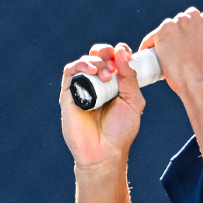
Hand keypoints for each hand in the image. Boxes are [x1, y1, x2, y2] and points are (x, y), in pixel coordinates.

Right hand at [59, 43, 145, 169]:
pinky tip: (93, 70)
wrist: (105, 152)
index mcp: (113, 84)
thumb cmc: (120, 130)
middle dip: (105, 51)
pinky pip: (70, 72)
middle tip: (113, 60)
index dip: (117, 52)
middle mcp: (97, 84)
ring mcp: (82, 88)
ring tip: (106, 74)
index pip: (113, 60)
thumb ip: (129, 77)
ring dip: (96, 60)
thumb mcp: (133, 101)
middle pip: (96, 56)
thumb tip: (122, 51)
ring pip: (84, 62)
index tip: (125, 50)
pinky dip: (80, 66)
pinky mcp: (68, 94)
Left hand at [142, 7, 202, 100]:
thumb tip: (194, 44)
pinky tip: (148, 53)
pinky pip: (150, 38)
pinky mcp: (161, 33)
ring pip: (166, 27)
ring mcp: (175, 25)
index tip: (189, 37)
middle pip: (180, 19)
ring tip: (164, 53)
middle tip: (176, 47)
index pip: (197, 17)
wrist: (196, 81)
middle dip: (178, 31)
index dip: (192, 28)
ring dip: (165, 36)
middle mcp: (190, 18)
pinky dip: (148, 46)